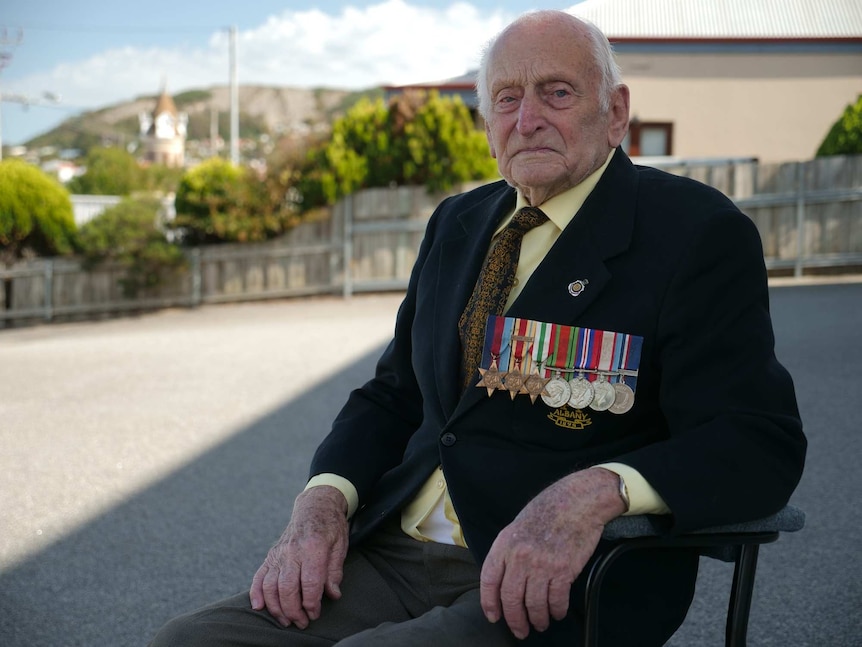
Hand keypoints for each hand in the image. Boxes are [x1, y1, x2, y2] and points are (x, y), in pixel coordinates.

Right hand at [249, 485, 348, 627]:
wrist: (315, 505)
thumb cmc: (331, 526)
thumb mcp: (341, 545)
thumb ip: (335, 571)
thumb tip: (332, 594)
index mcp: (313, 548)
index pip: (309, 583)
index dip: (312, 604)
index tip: (315, 614)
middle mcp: (292, 551)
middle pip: (287, 588)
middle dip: (293, 611)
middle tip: (301, 623)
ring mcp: (279, 553)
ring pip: (270, 585)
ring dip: (276, 607)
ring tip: (286, 620)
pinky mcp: (271, 555)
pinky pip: (259, 576)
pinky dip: (256, 593)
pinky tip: (258, 606)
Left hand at [479, 468, 625, 639]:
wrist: (577, 502)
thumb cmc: (548, 510)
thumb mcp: (517, 526)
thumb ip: (508, 551)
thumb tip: (503, 579)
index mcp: (505, 544)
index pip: (489, 580)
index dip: (489, 603)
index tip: (494, 616)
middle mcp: (520, 556)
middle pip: (511, 599)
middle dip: (514, 620)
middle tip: (520, 630)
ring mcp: (542, 564)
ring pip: (534, 604)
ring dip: (537, 619)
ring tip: (540, 623)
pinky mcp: (563, 570)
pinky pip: (556, 600)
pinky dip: (556, 611)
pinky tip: (557, 612)